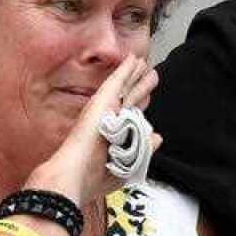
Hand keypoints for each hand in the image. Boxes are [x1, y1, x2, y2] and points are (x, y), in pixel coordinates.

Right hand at [28, 54, 161, 203]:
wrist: (77, 174)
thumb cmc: (96, 176)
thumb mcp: (128, 165)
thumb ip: (143, 149)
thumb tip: (157, 136)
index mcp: (114, 137)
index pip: (130, 118)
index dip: (140, 107)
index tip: (147, 98)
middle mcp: (110, 121)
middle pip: (130, 99)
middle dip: (141, 87)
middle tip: (151, 75)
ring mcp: (106, 109)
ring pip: (127, 87)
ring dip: (137, 75)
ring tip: (146, 64)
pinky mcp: (103, 101)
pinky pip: (119, 81)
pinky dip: (127, 69)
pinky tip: (134, 59)